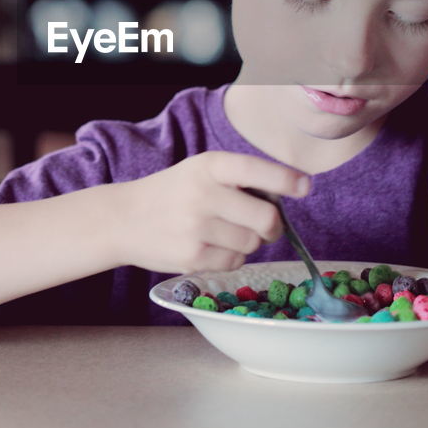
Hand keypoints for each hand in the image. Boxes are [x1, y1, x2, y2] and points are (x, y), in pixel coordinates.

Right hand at [110, 151, 308, 273]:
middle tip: (267, 227)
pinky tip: (210, 248)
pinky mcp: (191, 257)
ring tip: (224, 234)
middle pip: (266, 218)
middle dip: (273, 226)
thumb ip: (237, 180)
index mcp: (209, 165)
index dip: (285, 179)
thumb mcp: (200, 172)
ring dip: (248, 242)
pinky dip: (231, 258)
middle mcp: (203, 194)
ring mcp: (197, 227)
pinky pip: (235, 262)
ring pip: (252, 243)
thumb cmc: (173, 194)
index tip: (305, 187)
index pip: (255, 169)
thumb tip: (284, 199)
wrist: (123, 219)